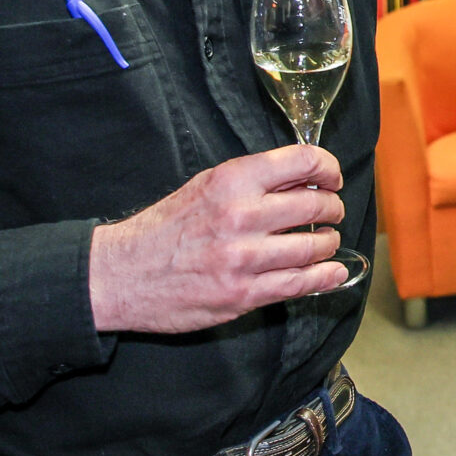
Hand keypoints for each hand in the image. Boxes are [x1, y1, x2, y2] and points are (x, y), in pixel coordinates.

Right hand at [88, 144, 349, 332]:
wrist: (122, 274)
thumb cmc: (165, 228)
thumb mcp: (206, 186)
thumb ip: (253, 182)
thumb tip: (305, 178)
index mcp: (232, 180)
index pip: (303, 160)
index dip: (328, 167)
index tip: (332, 178)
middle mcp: (241, 215)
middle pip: (316, 205)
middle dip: (332, 208)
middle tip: (331, 213)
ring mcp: (244, 258)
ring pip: (314, 246)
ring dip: (328, 243)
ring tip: (325, 242)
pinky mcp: (243, 295)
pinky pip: (300, 284)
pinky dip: (325, 277)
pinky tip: (334, 272)